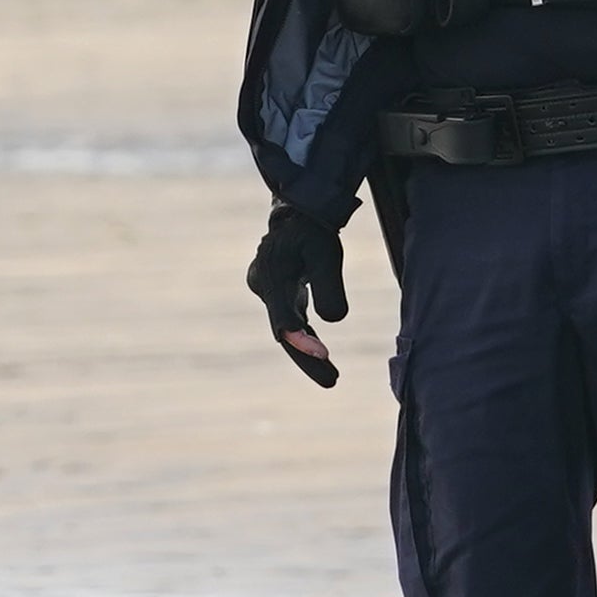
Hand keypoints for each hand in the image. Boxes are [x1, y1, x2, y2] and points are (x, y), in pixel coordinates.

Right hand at [249, 201, 351, 386]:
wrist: (297, 215)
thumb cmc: (313, 231)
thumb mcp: (326, 252)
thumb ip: (329, 285)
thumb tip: (332, 320)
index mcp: (271, 275)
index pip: (283, 317)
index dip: (301, 340)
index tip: (323, 356)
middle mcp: (264, 288)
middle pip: (283, 331)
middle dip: (306, 358)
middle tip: (332, 381)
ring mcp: (269, 294)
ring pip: (287, 331)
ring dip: (308, 355)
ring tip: (332, 379)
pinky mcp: (279, 298)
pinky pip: (292, 324)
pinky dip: (307, 341)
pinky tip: (324, 360)